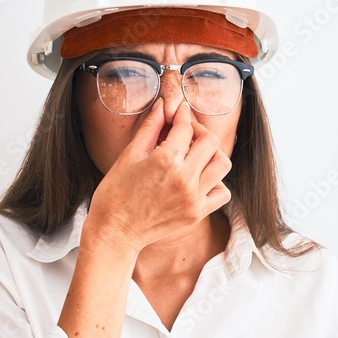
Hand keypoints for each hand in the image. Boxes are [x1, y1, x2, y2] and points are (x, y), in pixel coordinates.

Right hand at [82, 99, 232, 255]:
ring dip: (212, 154)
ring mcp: (194, 197)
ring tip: (195, 155)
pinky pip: (222, 193)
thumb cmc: (115, 193)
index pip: (185, 128)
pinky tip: (199, 179)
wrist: (115, 231)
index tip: (179, 112)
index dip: (182, 115)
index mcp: (165, 160)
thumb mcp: (130, 155)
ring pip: (222, 164)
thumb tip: (163, 105)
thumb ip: (150, 128)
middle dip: (199, 130)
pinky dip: (216, 182)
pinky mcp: (197, 213)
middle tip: (187, 131)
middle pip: (210, 142)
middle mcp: (185, 178)